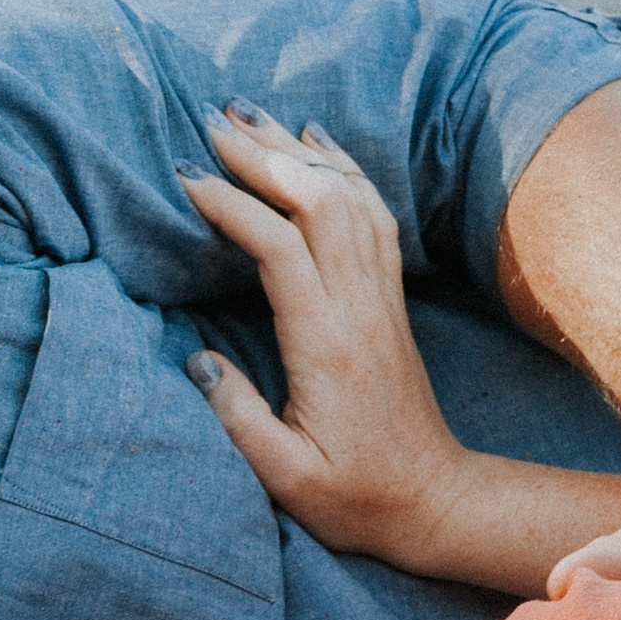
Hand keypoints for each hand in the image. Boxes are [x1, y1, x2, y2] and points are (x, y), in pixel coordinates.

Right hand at [176, 106, 482, 573]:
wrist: (432, 501)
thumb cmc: (355, 498)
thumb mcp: (285, 477)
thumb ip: (238, 418)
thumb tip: (195, 359)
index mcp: (327, 347)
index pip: (281, 249)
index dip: (234, 205)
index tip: (188, 180)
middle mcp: (361, 310)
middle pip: (319, 205)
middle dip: (264, 156)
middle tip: (212, 122)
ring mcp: (383, 300)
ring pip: (350, 199)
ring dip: (299, 153)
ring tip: (251, 118)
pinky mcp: (391, 301)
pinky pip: (375, 216)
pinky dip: (345, 170)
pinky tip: (317, 144)